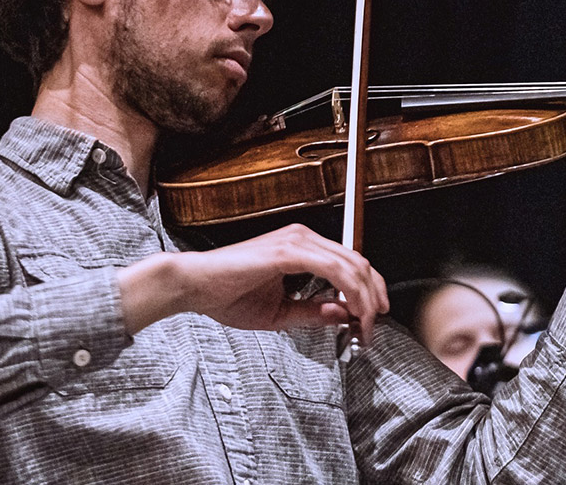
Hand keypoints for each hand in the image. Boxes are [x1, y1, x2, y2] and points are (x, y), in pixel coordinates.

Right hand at [118, 224, 389, 342]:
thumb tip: (343, 314)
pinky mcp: (288, 250)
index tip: (370, 319)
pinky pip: (333, 268)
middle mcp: (302, 239)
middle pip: (358, 262)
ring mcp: (297, 241)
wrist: (193, 285)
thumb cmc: (225, 294)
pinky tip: (351, 309)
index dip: (367, 293)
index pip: (350, 264)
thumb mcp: (280, 312)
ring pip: (352, 264)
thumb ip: (312, 312)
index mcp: (302, 249)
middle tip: (372, 327)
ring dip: (365, 297)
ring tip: (365, 323)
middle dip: (372, 297)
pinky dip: (350, 290)